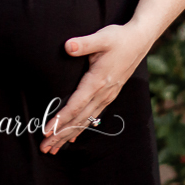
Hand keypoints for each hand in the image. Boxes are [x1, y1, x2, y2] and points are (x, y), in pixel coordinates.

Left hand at [39, 23, 150, 154]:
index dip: (61, 119)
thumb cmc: (119, 38)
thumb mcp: (102, 37)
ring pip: (85, 120)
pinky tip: (73, 137)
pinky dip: (81, 128)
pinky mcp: (109, 95)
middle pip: (79, 119)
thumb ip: (84, 43)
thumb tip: (68, 46)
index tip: (47, 130)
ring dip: (69, 134)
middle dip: (61, 134)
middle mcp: (103, 93)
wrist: (139, 41)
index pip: (76, 105)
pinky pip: (93, 116)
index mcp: (98, 81)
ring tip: (55, 147)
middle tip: (45, 147)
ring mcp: (107, 96)